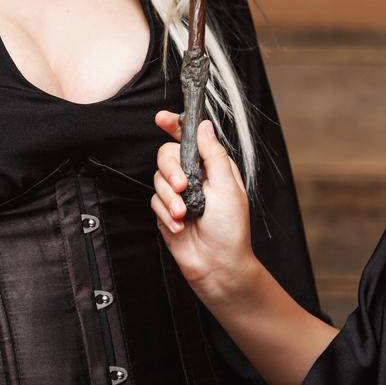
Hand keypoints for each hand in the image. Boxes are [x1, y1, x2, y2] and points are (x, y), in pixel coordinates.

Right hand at [152, 109, 258, 304]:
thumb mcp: (228, 187)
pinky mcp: (165, 212)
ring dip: (170, 197)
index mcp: (211, 167)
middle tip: (182, 186)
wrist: (218, 266)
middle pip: (166, 154)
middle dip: (171, 169)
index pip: (189, 138)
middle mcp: (193, 177)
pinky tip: (179, 226)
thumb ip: (213, 154)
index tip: (162, 118)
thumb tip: (204, 126)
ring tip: (184, 214)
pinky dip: (165, 213)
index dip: (175, 125)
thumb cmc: (231, 230)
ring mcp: (178, 195)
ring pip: (158, 178)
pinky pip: (154, 201)